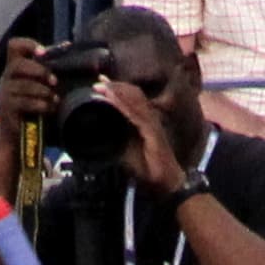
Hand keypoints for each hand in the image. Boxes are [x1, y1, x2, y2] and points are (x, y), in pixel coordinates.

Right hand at [0, 35, 57, 128]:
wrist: (18, 136)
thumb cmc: (33, 108)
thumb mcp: (39, 87)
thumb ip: (46, 74)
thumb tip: (68, 58)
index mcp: (15, 68)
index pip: (15, 46)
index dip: (29, 45)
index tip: (43, 53)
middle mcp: (7, 77)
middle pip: (18, 65)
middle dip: (39, 71)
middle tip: (55, 81)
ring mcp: (5, 93)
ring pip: (24, 85)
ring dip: (43, 91)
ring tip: (55, 99)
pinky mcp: (7, 108)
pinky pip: (25, 102)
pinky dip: (41, 105)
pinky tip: (49, 109)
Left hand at [101, 77, 188, 195]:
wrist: (166, 183)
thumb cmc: (149, 168)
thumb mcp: (127, 150)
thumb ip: (118, 138)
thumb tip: (102, 131)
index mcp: (144, 120)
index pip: (131, 99)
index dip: (116, 90)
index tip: (100, 83)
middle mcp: (150, 117)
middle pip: (133, 94)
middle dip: (115, 87)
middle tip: (98, 82)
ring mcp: (152, 123)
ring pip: (134, 100)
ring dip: (117, 92)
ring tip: (102, 87)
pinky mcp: (152, 131)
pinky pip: (136, 114)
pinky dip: (123, 105)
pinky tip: (112, 100)